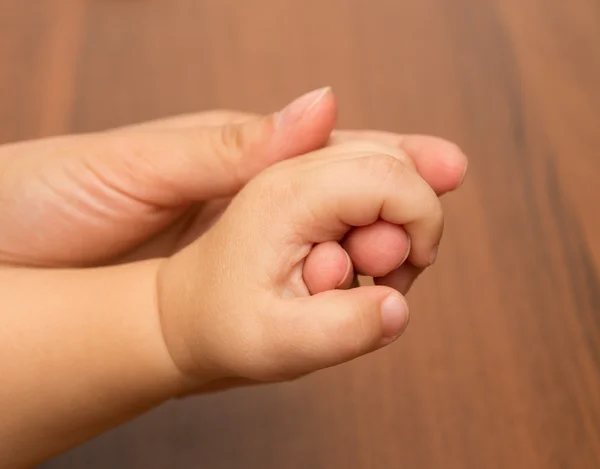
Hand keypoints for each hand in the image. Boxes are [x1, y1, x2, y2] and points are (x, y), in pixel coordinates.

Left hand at [0, 88, 466, 292]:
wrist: (2, 261)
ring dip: (371, 240)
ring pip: (321, 232)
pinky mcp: (220, 276)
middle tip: (444, 209)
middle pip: (336, 185)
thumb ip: (231, 145)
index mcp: (232, 153)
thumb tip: (322, 105)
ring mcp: (235, 234)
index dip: (388, 153)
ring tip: (415, 252)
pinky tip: (356, 288)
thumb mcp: (139, 163)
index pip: (327, 146)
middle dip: (397, 192)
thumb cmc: (51, 198)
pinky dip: (328, 281)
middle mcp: (244, 190)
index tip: (447, 165)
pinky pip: (287, 274)